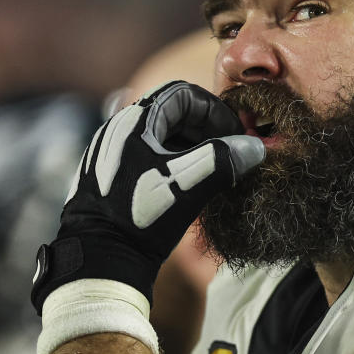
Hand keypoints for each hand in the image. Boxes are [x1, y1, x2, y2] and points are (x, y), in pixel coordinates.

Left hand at [30, 81, 263, 312]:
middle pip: (173, 113)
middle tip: (228, 153)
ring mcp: (110, 154)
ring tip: (212, 172)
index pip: (184, 93)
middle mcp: (118, 130)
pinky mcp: (108, 177)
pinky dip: (173, 163)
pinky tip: (187, 187)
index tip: (234, 135)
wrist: (98, 261)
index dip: (215, 110)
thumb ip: (226, 158)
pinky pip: (148, 156)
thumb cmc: (142, 215)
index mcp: (134, 121)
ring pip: (161, 137)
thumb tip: (255, 148)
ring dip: (192, 147)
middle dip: (207, 129)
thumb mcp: (191, 183)